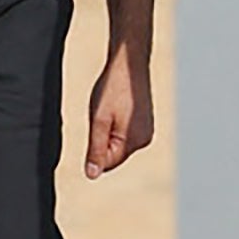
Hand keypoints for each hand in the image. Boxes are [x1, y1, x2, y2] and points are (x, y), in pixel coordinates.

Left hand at [82, 48, 156, 175]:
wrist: (129, 63)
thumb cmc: (112, 88)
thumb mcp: (98, 119)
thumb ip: (96, 149)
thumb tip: (91, 175)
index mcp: (135, 142)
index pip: (107, 164)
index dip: (93, 149)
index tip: (94, 124)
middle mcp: (145, 140)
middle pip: (113, 155)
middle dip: (101, 140)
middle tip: (101, 114)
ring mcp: (146, 132)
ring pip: (117, 144)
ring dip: (107, 132)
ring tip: (108, 108)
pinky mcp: (145, 124)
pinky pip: (124, 134)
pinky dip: (114, 125)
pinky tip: (114, 107)